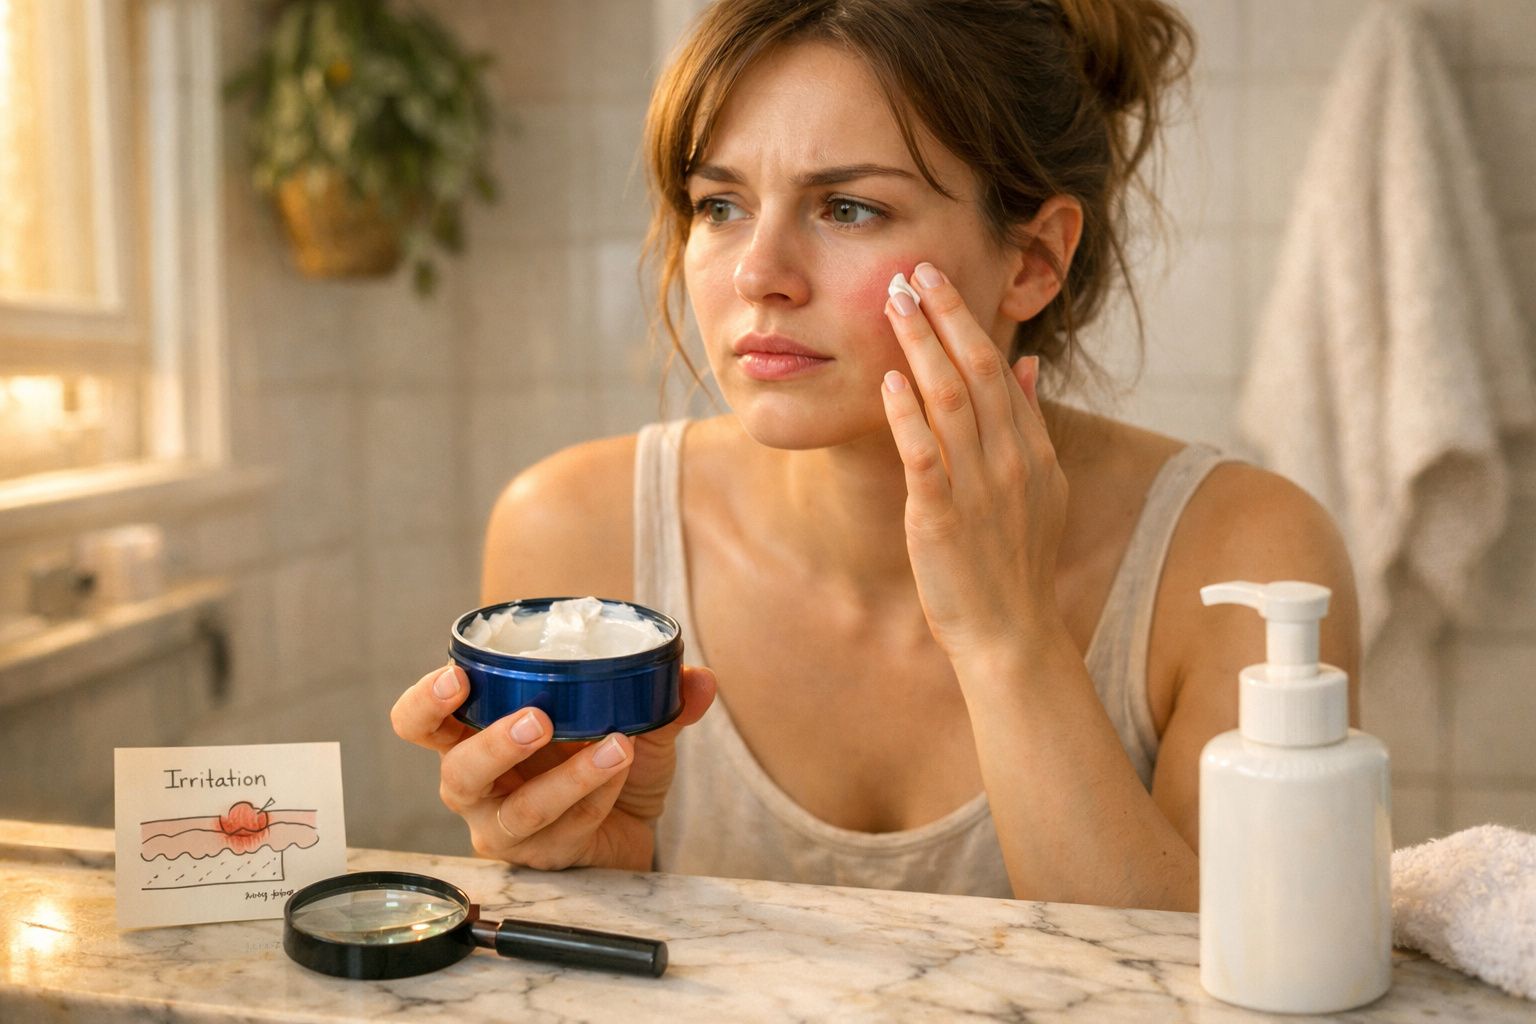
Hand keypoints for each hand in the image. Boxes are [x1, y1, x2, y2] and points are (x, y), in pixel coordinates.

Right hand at [390, 663, 715, 869]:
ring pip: (519, 811)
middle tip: (539, 719)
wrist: (635, 825)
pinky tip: (625, 770)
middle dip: (496, 744)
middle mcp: (477, 786)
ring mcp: (506, 829)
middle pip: (456, 772)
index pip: (419, 722)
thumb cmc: (607, 758)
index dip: (425, 701)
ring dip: (570, 776)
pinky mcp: (542, 858)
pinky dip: (599, 796)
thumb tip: (699, 678)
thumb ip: (661, 695)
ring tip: (615, 745)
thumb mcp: (631, 716)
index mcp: (474, 735)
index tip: (457, 676)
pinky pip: (566, 831)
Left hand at [880, 261, 1068, 664]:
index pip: (997, 367)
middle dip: (943, 314)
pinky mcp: (942, 517)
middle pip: (975, 369)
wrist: (1011, 632)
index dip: (966, 318)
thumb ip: (1031, 422)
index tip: (937, 277)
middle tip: (912, 270)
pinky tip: (888, 381)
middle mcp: (1008, 458)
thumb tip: (1026, 362)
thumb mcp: (1042, 486)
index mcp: (1030, 448)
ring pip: (948, 400)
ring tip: (893, 303)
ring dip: (920, 347)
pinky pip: (924, 455)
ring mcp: (977, 486)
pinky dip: (906, 416)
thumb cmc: (1015, 561)